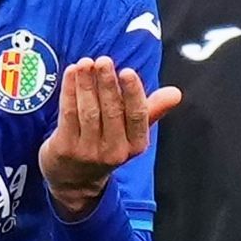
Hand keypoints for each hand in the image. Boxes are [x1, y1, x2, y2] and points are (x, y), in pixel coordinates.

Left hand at [39, 58, 180, 218]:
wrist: (74, 180)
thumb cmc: (107, 144)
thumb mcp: (132, 132)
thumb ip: (151, 110)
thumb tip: (175, 93)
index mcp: (135, 145)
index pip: (137, 117)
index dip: (133, 93)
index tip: (127, 71)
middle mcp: (113, 151)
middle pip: (111, 112)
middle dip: (107, 83)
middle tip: (103, 60)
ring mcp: (88, 152)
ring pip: (88, 111)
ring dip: (86, 84)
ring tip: (85, 62)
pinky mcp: (65, 149)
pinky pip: (68, 114)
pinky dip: (69, 91)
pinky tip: (71, 73)